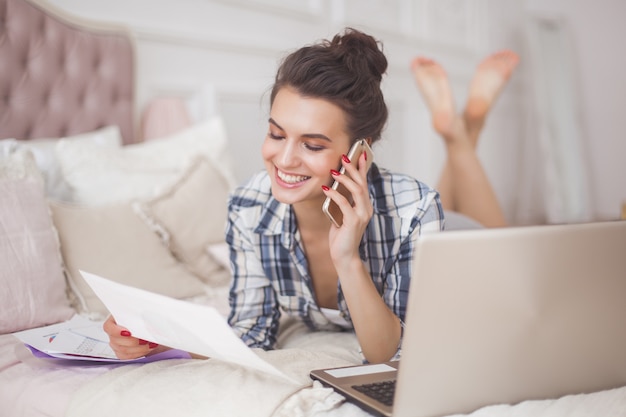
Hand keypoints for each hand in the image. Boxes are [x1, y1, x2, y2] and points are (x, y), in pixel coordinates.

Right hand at [103, 315, 160, 359]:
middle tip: (145, 338)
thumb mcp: (143, 313)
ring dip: (139, 347)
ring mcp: (117, 344)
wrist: (152, 326)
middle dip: (133, 341)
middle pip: (116, 341)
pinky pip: (128, 357)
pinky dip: (140, 353)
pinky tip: (149, 347)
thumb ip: (141, 315)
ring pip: (123, 350)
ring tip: (150, 342)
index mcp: (115, 319)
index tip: (129, 333)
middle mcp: (113, 333)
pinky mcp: (123, 353)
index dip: (116, 331)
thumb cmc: (146, 317)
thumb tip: (146, 319)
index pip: (108, 327)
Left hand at [323, 151, 372, 266]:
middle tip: (345, 157)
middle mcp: (366, 209)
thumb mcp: (341, 215)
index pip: (364, 183)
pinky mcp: (353, 222)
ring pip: (357, 191)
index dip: (362, 168)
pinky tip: (326, 188)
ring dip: (345, 179)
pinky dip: (335, 194)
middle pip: (362, 183)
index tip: (359, 154)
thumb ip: (342, 202)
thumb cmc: (341, 236)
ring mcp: (361, 215)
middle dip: (353, 169)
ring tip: (334, 171)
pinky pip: (344, 203)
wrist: (344, 256)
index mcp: (364, 206)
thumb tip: (333, 185)